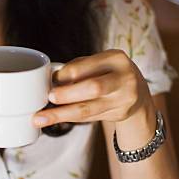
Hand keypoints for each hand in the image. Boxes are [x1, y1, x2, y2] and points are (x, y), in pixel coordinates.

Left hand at [33, 49, 152, 127]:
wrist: (137, 93)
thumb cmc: (110, 74)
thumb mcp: (100, 63)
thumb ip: (79, 68)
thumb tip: (51, 80)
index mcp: (116, 58)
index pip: (85, 66)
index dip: (65, 74)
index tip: (50, 80)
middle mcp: (124, 78)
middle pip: (93, 88)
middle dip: (67, 94)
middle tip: (49, 97)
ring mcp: (124, 99)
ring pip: (88, 109)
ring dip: (62, 114)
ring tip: (41, 118)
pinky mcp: (119, 114)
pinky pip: (89, 118)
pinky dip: (71, 118)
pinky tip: (57, 119)